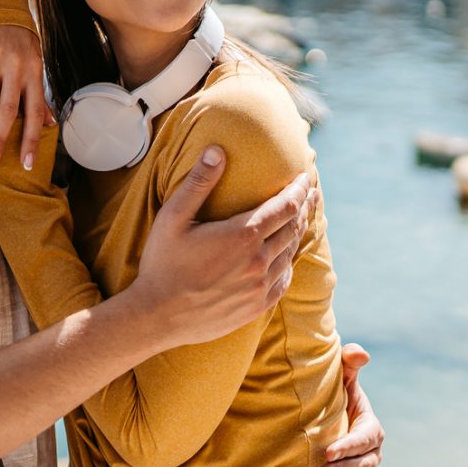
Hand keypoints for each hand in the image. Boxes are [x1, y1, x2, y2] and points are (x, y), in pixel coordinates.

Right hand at [0, 23, 48, 170]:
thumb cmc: (18, 37)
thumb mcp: (33, 60)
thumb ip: (38, 93)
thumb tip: (50, 124)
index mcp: (34, 70)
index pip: (35, 110)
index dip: (30, 138)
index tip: (25, 163)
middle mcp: (16, 64)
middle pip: (8, 109)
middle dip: (0, 138)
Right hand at [127, 147, 316, 347]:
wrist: (157, 316)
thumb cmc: (162, 263)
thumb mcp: (173, 218)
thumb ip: (198, 183)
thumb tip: (217, 150)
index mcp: (242, 235)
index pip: (286, 207)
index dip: (299, 190)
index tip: (306, 178)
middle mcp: (258, 261)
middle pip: (293, 227)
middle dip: (304, 207)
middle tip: (310, 193)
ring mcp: (260, 287)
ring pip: (290, 253)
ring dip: (297, 232)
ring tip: (301, 218)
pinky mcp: (257, 306)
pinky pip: (283, 280)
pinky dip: (288, 262)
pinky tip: (286, 255)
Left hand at [321, 343, 382, 466]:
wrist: (328, 425)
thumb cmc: (334, 401)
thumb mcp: (341, 383)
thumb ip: (348, 366)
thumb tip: (360, 352)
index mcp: (370, 426)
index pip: (364, 437)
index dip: (349, 446)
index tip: (328, 451)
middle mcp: (373, 451)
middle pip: (365, 463)